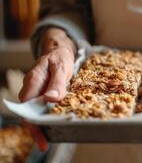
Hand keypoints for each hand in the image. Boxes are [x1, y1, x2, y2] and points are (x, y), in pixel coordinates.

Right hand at [18, 28, 75, 150]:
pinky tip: (52, 125)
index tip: (39, 133)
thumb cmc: (60, 57)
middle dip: (35, 128)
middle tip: (44, 144)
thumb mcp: (62, 67)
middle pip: (28, 111)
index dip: (32, 120)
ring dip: (39, 125)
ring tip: (47, 139)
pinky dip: (44, 117)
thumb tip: (51, 100)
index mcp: (34, 80)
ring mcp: (35, 91)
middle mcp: (31, 87)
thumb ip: (57, 83)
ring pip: (33, 111)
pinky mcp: (41, 94)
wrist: (59, 49)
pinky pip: (40, 107)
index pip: (27, 104)